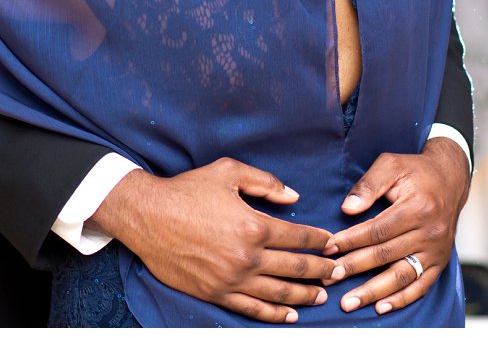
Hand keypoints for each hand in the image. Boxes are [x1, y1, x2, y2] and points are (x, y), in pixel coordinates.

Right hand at [94, 158, 342, 323]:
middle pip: (295, 268)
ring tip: (322, 294)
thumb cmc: (187, 190)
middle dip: (321, 270)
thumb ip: (265, 182)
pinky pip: (254, 310)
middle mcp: (247, 256)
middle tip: (338, 272)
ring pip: (279, 293)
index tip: (332, 243)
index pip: (298, 237)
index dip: (319, 241)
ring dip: (305, 295)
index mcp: (253, 224)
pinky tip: (291, 315)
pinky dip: (276, 315)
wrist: (148, 216)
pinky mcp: (218, 294)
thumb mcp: (227, 172)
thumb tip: (294, 197)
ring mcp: (233, 279)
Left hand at [326, 137, 468, 314]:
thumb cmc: (416, 171)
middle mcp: (429, 232)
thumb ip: (369, 185)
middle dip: (355, 268)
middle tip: (330, 278)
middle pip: (386, 255)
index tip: (329, 248)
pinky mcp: (439, 262)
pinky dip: (401, 299)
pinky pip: (420, 286)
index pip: (378, 229)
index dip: (352, 240)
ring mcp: (435, 251)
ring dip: (374, 292)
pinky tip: (381, 307)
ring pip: (402, 276)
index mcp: (417, 207)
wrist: (451, 180)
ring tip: (350, 302)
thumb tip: (347, 208)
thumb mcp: (392, 164)